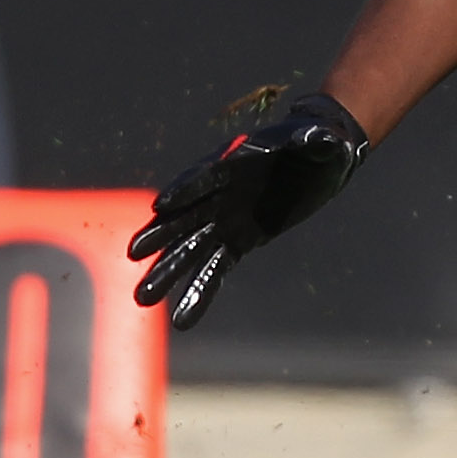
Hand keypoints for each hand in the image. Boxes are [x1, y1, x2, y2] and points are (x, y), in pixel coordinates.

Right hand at [131, 92, 370, 330]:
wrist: (318, 158)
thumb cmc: (318, 142)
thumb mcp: (321, 139)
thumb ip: (315, 141)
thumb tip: (323, 138)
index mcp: (234, 164)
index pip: (205, 177)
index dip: (186, 189)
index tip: (161, 205)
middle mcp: (220, 194)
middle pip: (187, 215)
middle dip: (162, 234)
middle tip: (133, 254)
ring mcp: (226, 219)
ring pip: (192, 248)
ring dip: (169, 272)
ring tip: (142, 298)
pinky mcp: (239, 240)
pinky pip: (216, 268)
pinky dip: (200, 291)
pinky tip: (183, 319)